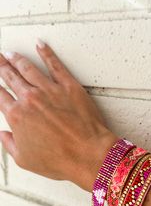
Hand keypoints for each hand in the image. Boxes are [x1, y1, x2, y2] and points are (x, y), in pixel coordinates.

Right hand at [0, 40, 118, 191]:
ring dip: (18, 58)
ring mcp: (50, 90)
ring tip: (11, 53)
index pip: (0, 95)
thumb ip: (9, 144)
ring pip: (29, 68)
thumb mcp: (25, 159)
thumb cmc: (58, 160)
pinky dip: (46, 52)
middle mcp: (30, 99)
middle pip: (11, 77)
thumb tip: (3, 134)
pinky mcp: (69, 86)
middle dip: (2, 66)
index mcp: (17, 116)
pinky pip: (55, 64)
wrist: (87, 154)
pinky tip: (40, 44)